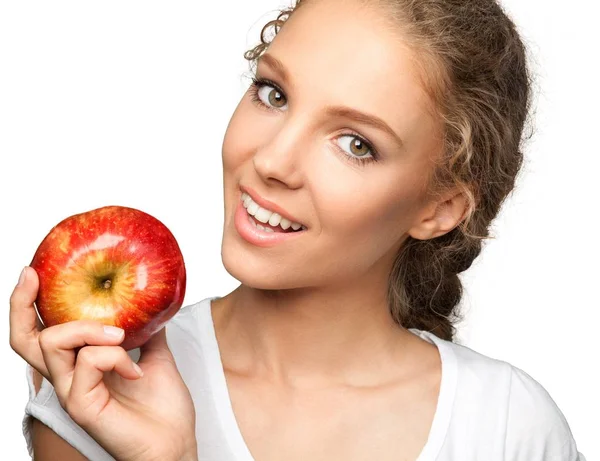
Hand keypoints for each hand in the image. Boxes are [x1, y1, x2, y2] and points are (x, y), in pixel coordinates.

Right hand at [9, 267, 197, 460]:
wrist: (175, 444)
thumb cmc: (164, 408)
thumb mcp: (156, 356)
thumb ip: (147, 330)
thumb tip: (151, 302)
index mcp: (81, 366)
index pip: (41, 333)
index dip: (29, 305)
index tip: (35, 272)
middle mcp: (69, 378)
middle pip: (25, 340)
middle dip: (22, 304)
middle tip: (33, 276)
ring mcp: (73, 393)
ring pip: (53, 342)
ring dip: (89, 327)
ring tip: (121, 334)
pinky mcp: (83, 406)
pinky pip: (87, 363)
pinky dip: (114, 355)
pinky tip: (136, 368)